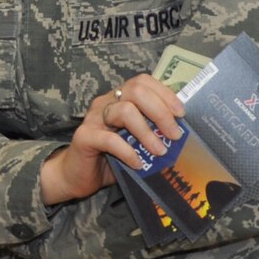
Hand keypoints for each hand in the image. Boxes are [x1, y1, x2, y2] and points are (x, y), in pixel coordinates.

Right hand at [39, 73, 184, 205]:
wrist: (77, 176)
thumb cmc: (110, 158)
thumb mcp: (135, 141)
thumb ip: (151, 131)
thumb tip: (180, 132)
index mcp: (119, 97)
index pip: (142, 81)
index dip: (164, 93)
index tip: (181, 113)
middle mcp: (106, 102)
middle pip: (136, 91)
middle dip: (160, 111)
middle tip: (174, 134)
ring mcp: (94, 117)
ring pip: (124, 111)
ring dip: (146, 132)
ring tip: (160, 151)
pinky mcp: (85, 136)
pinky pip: (109, 139)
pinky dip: (128, 151)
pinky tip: (137, 163)